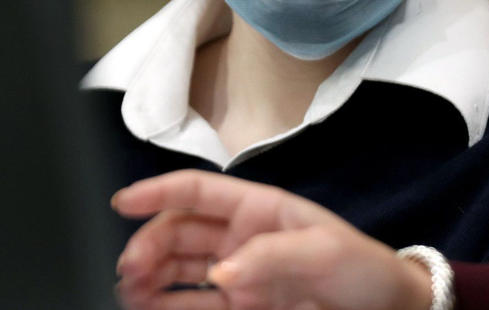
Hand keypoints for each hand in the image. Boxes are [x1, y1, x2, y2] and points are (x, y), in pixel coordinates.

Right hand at [112, 169, 433, 309]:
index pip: (198, 191)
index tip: (124, 201)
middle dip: (148, 244)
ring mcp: (238, 277)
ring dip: (149, 277)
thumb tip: (221, 273)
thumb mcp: (325, 250)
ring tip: (128, 291)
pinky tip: (146, 308)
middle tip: (130, 269)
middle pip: (179, 233)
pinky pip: (190, 307)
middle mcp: (241, 239)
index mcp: (259, 209)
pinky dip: (164, 307)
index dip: (159, 190)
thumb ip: (270, 256)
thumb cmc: (364, 270)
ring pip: (177, 270)